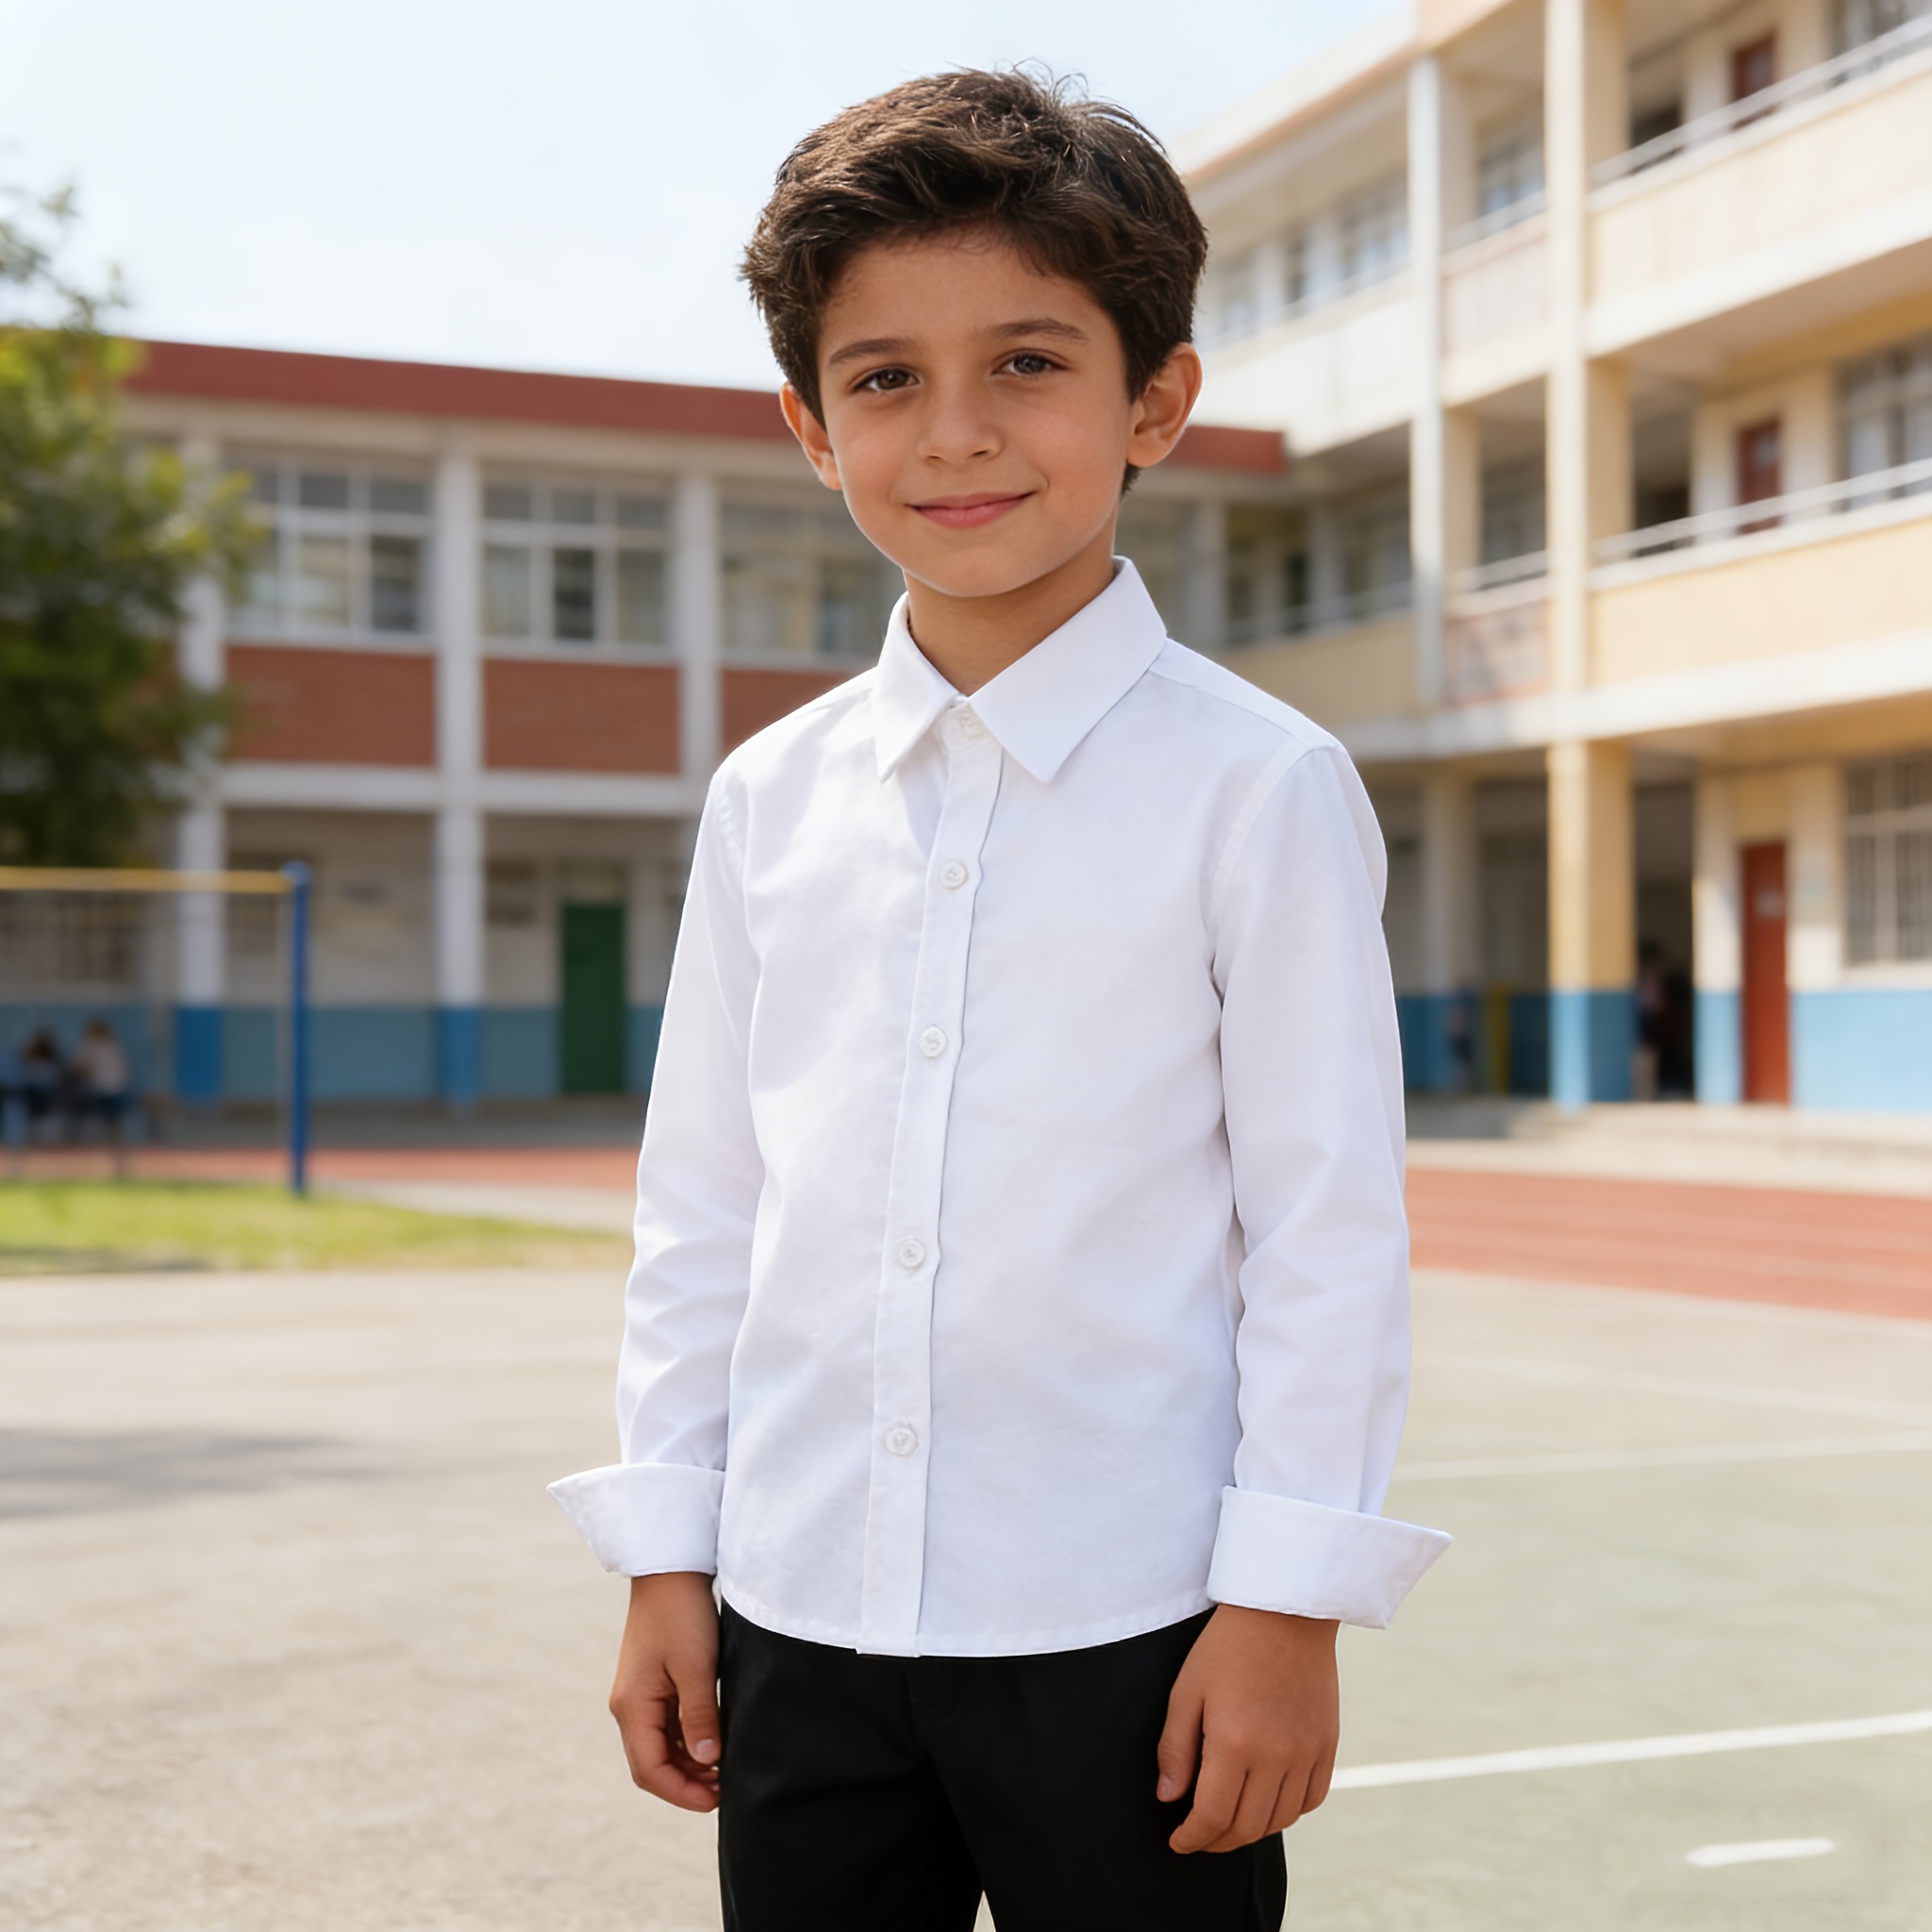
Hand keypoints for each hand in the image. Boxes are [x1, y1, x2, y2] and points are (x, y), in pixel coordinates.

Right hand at [608, 1571, 722, 1811]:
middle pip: (651, 1764)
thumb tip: (708, 1760)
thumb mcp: (696, 1667)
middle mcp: (629, 1706)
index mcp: (632, 1706)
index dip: (681, 1793)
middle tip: (724, 1790)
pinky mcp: (652, 1684)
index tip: (716, 1800)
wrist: (671, 1570)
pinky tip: (712, 1743)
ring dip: (687, 1765)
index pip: (649, 1770)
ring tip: (723, 1771)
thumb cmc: (682, 1614)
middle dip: (685, 1783)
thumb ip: (700, 1716)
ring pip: (659, 1748)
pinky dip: (686, 1742)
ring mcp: (639, 1695)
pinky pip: (665, 1727)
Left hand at [1155, 1606, 1338, 1853]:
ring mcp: (1306, 1752)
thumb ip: (1175, 1749)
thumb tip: (1168, 1799)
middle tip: (1200, 1837)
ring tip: (1230, 1822)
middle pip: (1247, 1827)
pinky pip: (1311, 1799)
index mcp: (1233, 1742)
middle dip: (1217, 1841)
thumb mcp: (1187, 1690)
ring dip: (1252, 1830)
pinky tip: (1269, 1803)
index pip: (1212, 1816)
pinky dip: (1288, 1812)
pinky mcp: (1327, 1744)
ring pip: (1280, 1820)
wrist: (1284, 1611)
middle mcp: (1275, 1755)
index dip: (1192, 1839)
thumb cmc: (1227, 1646)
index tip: (1179, 1842)